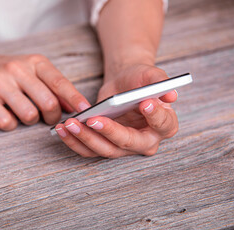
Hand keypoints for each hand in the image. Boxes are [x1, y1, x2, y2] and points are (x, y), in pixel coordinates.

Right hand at [0, 53, 89, 129]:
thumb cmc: (6, 73)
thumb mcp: (31, 71)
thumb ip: (52, 87)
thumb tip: (74, 106)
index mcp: (34, 61)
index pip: (60, 82)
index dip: (75, 99)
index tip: (85, 111)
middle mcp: (17, 69)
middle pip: (47, 103)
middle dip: (52, 116)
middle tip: (48, 118)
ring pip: (29, 115)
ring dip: (30, 121)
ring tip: (24, 113)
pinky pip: (6, 122)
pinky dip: (10, 125)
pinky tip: (7, 115)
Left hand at [54, 64, 178, 157]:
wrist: (124, 85)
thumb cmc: (139, 80)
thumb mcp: (150, 75)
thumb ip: (160, 82)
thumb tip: (171, 95)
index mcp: (165, 125)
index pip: (162, 124)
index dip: (154, 116)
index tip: (145, 103)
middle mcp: (146, 141)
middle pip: (128, 142)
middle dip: (109, 132)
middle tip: (92, 119)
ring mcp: (124, 147)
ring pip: (105, 150)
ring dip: (86, 138)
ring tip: (69, 124)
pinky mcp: (105, 145)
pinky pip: (89, 150)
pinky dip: (74, 142)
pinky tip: (62, 129)